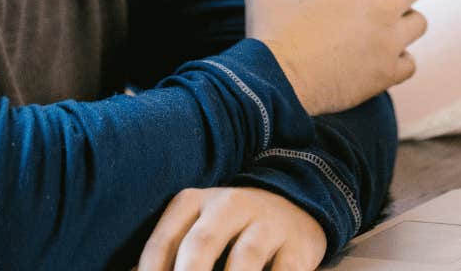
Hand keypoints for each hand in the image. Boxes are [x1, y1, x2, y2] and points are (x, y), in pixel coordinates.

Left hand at [136, 187, 325, 270]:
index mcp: (192, 202)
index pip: (162, 243)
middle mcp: (228, 205)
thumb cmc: (228, 232)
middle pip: (200, 244)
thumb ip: (164, 258)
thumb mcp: (193, 232)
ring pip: (245, 257)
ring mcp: (267, 223)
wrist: (295, 207)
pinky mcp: (298, 246)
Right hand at [246, 0, 429, 115]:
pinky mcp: (386, 75)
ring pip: (420, 23)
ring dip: (408, 18)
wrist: (276, 84)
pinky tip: (385, 56)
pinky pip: (410, 63)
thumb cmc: (273, 32)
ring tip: (391, 21)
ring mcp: (390, 44)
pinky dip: (401, 59)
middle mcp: (385, 9)